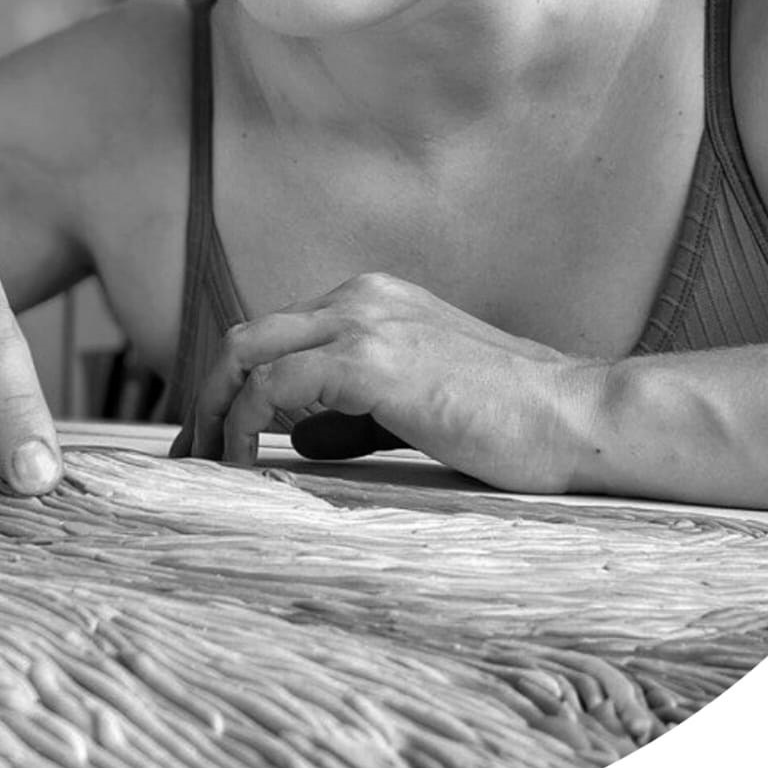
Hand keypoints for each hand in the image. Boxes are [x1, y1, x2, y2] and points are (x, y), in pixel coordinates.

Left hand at [172, 272, 607, 493]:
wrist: (577, 417)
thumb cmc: (514, 423)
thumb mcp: (420, 406)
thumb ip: (359, 411)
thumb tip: (300, 437)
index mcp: (375, 299)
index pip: (277, 336)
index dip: (234, 389)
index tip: (214, 443)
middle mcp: (360, 296)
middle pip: (246, 337)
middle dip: (207, 398)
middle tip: (190, 459)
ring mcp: (363, 322)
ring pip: (246, 355)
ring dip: (214, 414)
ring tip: (206, 471)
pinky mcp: (369, 360)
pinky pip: (272, 388)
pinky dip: (243, 427)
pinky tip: (241, 467)